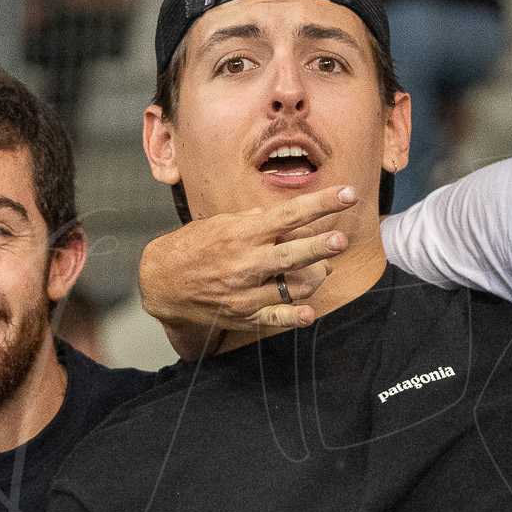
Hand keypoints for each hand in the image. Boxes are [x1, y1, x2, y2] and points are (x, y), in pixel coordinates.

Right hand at [138, 185, 357, 344]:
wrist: (163, 283)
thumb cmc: (194, 246)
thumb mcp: (222, 223)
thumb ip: (258, 220)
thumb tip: (291, 218)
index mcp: (244, 234)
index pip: (291, 214)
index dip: (322, 203)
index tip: (348, 194)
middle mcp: (247, 263)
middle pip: (294, 254)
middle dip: (322, 246)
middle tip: (341, 239)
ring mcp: (247, 292)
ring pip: (294, 287)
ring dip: (315, 277)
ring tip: (324, 267)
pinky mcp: (245, 315)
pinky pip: (276, 318)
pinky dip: (295, 316)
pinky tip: (309, 312)